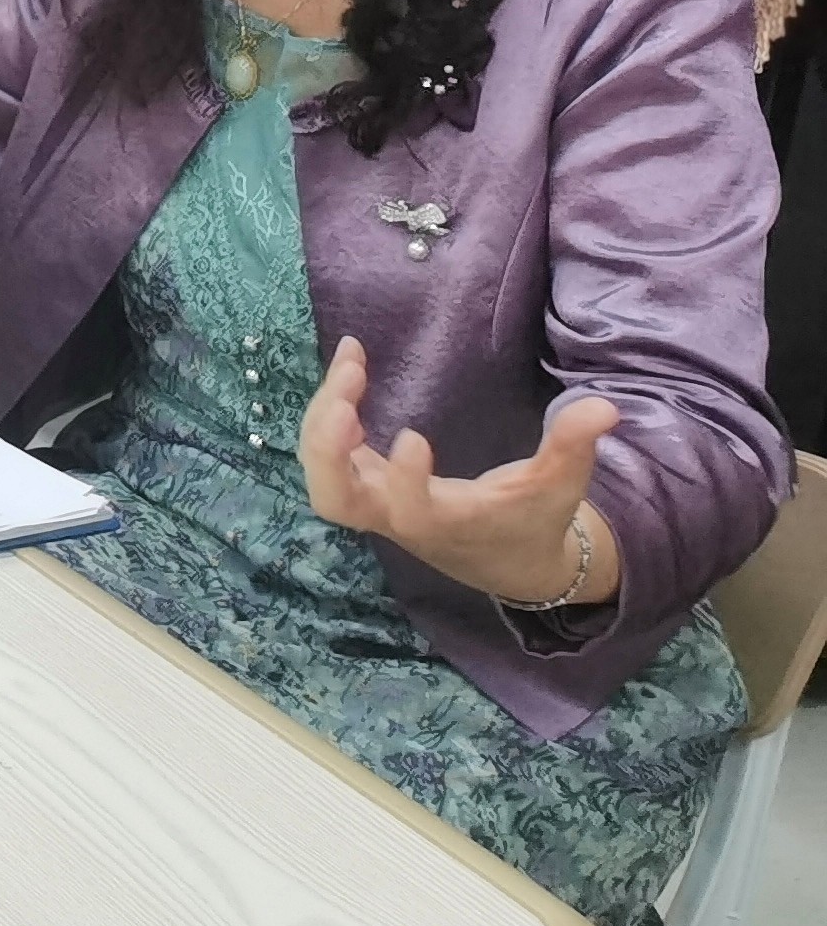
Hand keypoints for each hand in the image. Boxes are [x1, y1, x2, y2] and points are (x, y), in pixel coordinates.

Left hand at [298, 337, 621, 605]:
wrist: (509, 560)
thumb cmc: (534, 520)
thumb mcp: (561, 484)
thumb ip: (574, 446)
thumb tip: (605, 407)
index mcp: (446, 523)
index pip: (410, 512)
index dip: (404, 481)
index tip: (415, 435)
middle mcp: (399, 519)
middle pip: (336, 500)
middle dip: (328, 448)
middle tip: (346, 392)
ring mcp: (375, 504)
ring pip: (322, 476)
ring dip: (322, 421)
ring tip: (349, 365)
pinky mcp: (366, 485)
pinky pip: (330, 454)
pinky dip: (329, 413)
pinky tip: (349, 367)